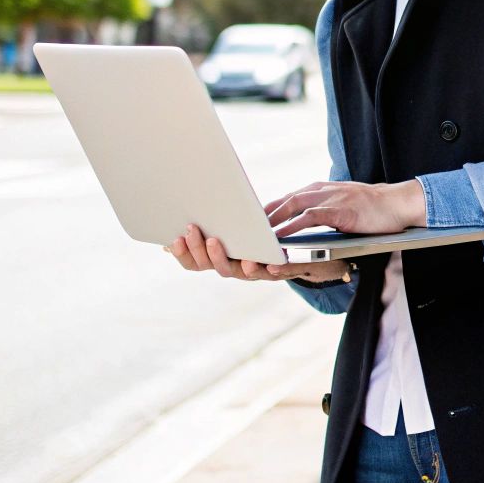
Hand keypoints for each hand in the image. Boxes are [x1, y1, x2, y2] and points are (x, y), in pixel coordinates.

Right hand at [165, 223, 352, 282]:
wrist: (310, 254)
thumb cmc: (267, 237)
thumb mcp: (241, 227)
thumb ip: (221, 223)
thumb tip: (188, 209)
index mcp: (224, 259)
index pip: (195, 263)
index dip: (183, 254)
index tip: (173, 238)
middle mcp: (237, 268)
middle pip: (211, 266)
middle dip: (198, 249)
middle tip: (192, 231)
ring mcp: (257, 273)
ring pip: (236, 271)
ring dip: (223, 257)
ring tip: (216, 241)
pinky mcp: (281, 271)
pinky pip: (272, 272)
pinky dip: (268, 266)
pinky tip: (265, 260)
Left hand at [265, 180, 426, 237]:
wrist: (399, 203)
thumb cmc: (373, 208)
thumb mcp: (342, 204)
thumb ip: (322, 209)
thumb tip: (304, 221)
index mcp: (321, 189)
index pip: (287, 198)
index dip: (267, 210)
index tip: (249, 222)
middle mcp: (322, 190)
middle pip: (284, 200)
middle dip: (262, 215)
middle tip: (243, 229)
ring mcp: (331, 199)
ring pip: (293, 205)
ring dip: (272, 220)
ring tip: (254, 234)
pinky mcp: (340, 210)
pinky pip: (310, 217)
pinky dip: (292, 226)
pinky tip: (280, 236)